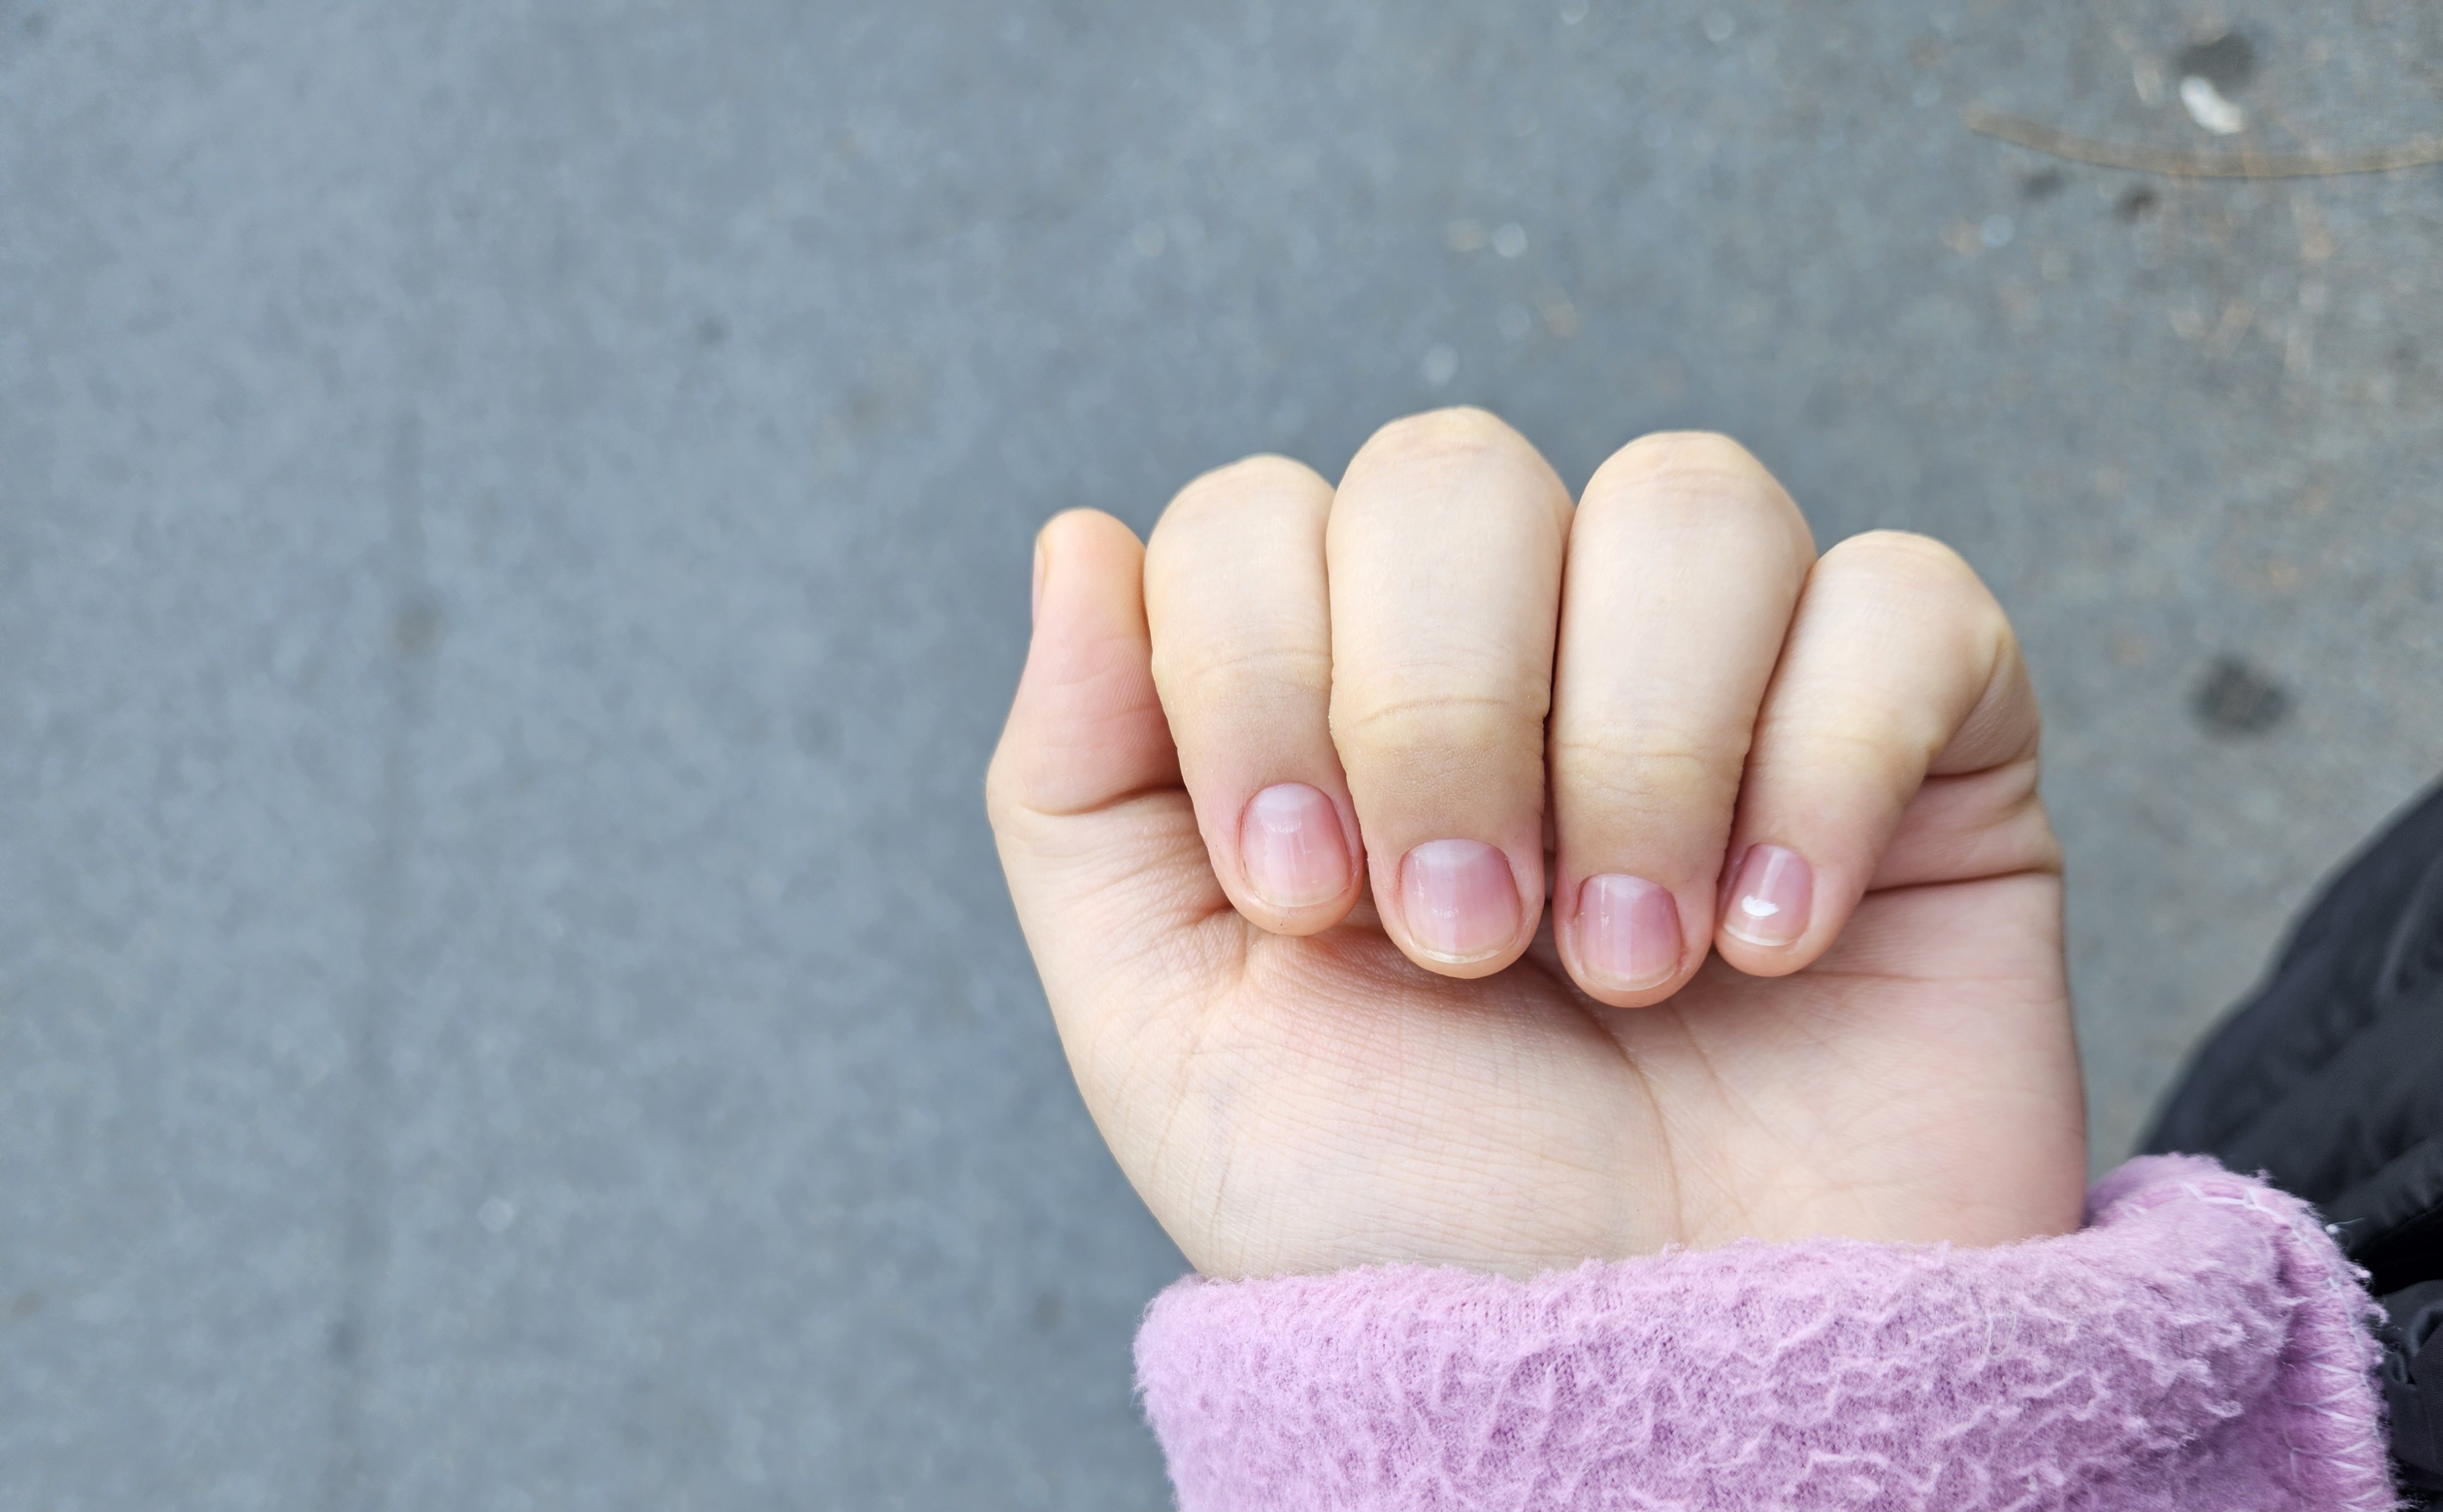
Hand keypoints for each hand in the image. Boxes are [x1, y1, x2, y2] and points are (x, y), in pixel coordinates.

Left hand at [987, 411, 2084, 1278]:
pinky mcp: (1928, 728)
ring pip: (1684, 503)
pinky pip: (1899, 602)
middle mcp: (1525, 646)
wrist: (1655, 1394)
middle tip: (1466, 939)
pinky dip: (1824, 770)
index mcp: (1335, 693)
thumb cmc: (1414, 1222)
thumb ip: (1080, 783)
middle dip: (1437, 715)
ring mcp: (1730, 669)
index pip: (1257, 515)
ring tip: (1627, 959)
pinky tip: (1777, 944)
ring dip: (1631, 752)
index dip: (1261, 677)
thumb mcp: (1172, 1034)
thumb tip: (1075, 539)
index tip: (1302, 899)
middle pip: (1453, 473)